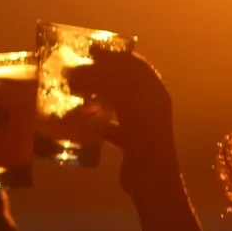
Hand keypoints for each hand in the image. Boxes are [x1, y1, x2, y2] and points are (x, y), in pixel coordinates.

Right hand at [67, 49, 181, 196]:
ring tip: (77, 92)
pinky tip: (83, 120)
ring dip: (98, 96)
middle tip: (77, 71)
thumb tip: (83, 72)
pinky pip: (112, 125)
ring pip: (117, 103)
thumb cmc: (143, 138)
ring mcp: (141, 124)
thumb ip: (108, 84)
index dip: (114, 56)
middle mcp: (150, 105)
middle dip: (101, 75)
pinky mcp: (131, 143)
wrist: (152, 180)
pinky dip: (98, 121)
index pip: (134, 65)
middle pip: (124, 83)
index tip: (91, 50)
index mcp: (154, 92)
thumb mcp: (127, 103)